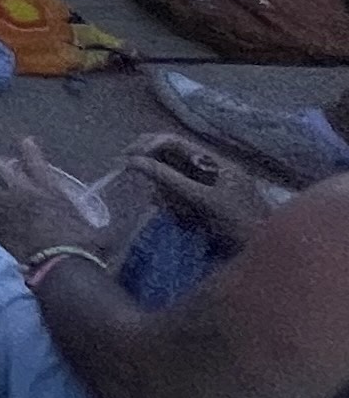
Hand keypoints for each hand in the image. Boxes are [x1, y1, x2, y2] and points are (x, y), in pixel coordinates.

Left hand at [0, 135, 110, 264]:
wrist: (62, 268)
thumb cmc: (84, 248)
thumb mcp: (101, 230)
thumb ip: (112, 223)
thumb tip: (131, 222)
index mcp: (47, 186)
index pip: (30, 152)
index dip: (26, 145)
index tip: (24, 142)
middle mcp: (20, 190)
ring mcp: (1, 205)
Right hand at [123, 132, 277, 248]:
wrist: (268, 255)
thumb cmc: (241, 225)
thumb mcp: (204, 200)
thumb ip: (171, 179)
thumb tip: (135, 162)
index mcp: (216, 162)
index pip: (175, 142)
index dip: (148, 145)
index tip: (127, 158)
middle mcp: (211, 171)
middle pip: (171, 157)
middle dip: (151, 164)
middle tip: (128, 171)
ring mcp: (208, 190)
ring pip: (171, 178)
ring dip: (161, 188)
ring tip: (163, 205)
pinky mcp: (205, 209)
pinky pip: (178, 198)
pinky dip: (170, 204)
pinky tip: (176, 216)